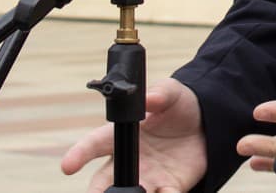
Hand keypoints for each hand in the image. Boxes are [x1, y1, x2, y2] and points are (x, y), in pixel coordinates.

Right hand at [61, 78, 206, 192]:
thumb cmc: (179, 104)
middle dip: (96, 192)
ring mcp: (147, 178)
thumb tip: (148, 99)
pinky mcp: (169, 187)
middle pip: (103, 182)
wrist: (207, 122)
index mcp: (123, 135)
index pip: (94, 145)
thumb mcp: (171, 93)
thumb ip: (159, 94)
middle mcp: (129, 161)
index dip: (78, 154)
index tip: (67, 166)